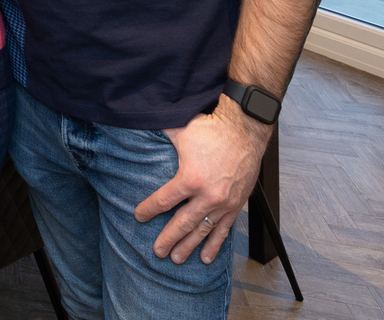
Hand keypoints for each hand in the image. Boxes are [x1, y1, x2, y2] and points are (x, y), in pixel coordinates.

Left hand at [134, 96, 270, 263]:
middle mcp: (207, 196)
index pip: (164, 200)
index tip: (138, 216)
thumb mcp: (180, 130)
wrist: (244, 131)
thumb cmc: (211, 128)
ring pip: (202, 231)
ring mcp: (223, 204)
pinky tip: (206, 257)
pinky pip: (223, 230)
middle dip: (168, 238)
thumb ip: (159, 134)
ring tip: (176, 259)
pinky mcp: (236, 206)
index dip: (149, 210)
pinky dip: (214, 245)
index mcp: (190, 178)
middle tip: (157, 251)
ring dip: (188, 246)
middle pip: (182, 223)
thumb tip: (140, 125)